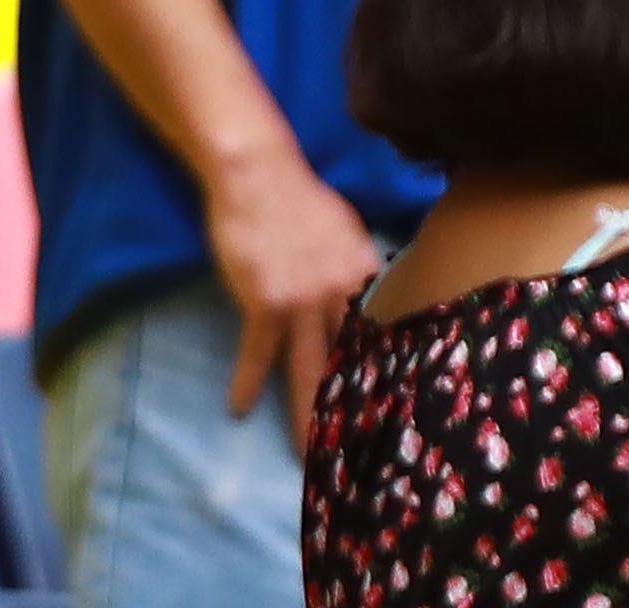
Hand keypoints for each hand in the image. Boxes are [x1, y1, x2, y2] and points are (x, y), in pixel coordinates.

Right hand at [207, 135, 382, 443]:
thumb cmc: (299, 198)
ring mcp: (303, 302)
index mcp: (367, 280)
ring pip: (307, 370)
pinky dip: (246, 380)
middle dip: (350, 415)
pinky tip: (237, 407)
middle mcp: (342, 298)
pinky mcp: (263, 301)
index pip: (381, 341)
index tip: (391, 422)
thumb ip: (360, 271)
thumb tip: (371, 299)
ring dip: (304, 415)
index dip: (384, 382)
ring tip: (304, 454)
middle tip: (355, 456)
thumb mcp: (349, 233)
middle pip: (349, 367)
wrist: (256, 172)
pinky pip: (257, 351)